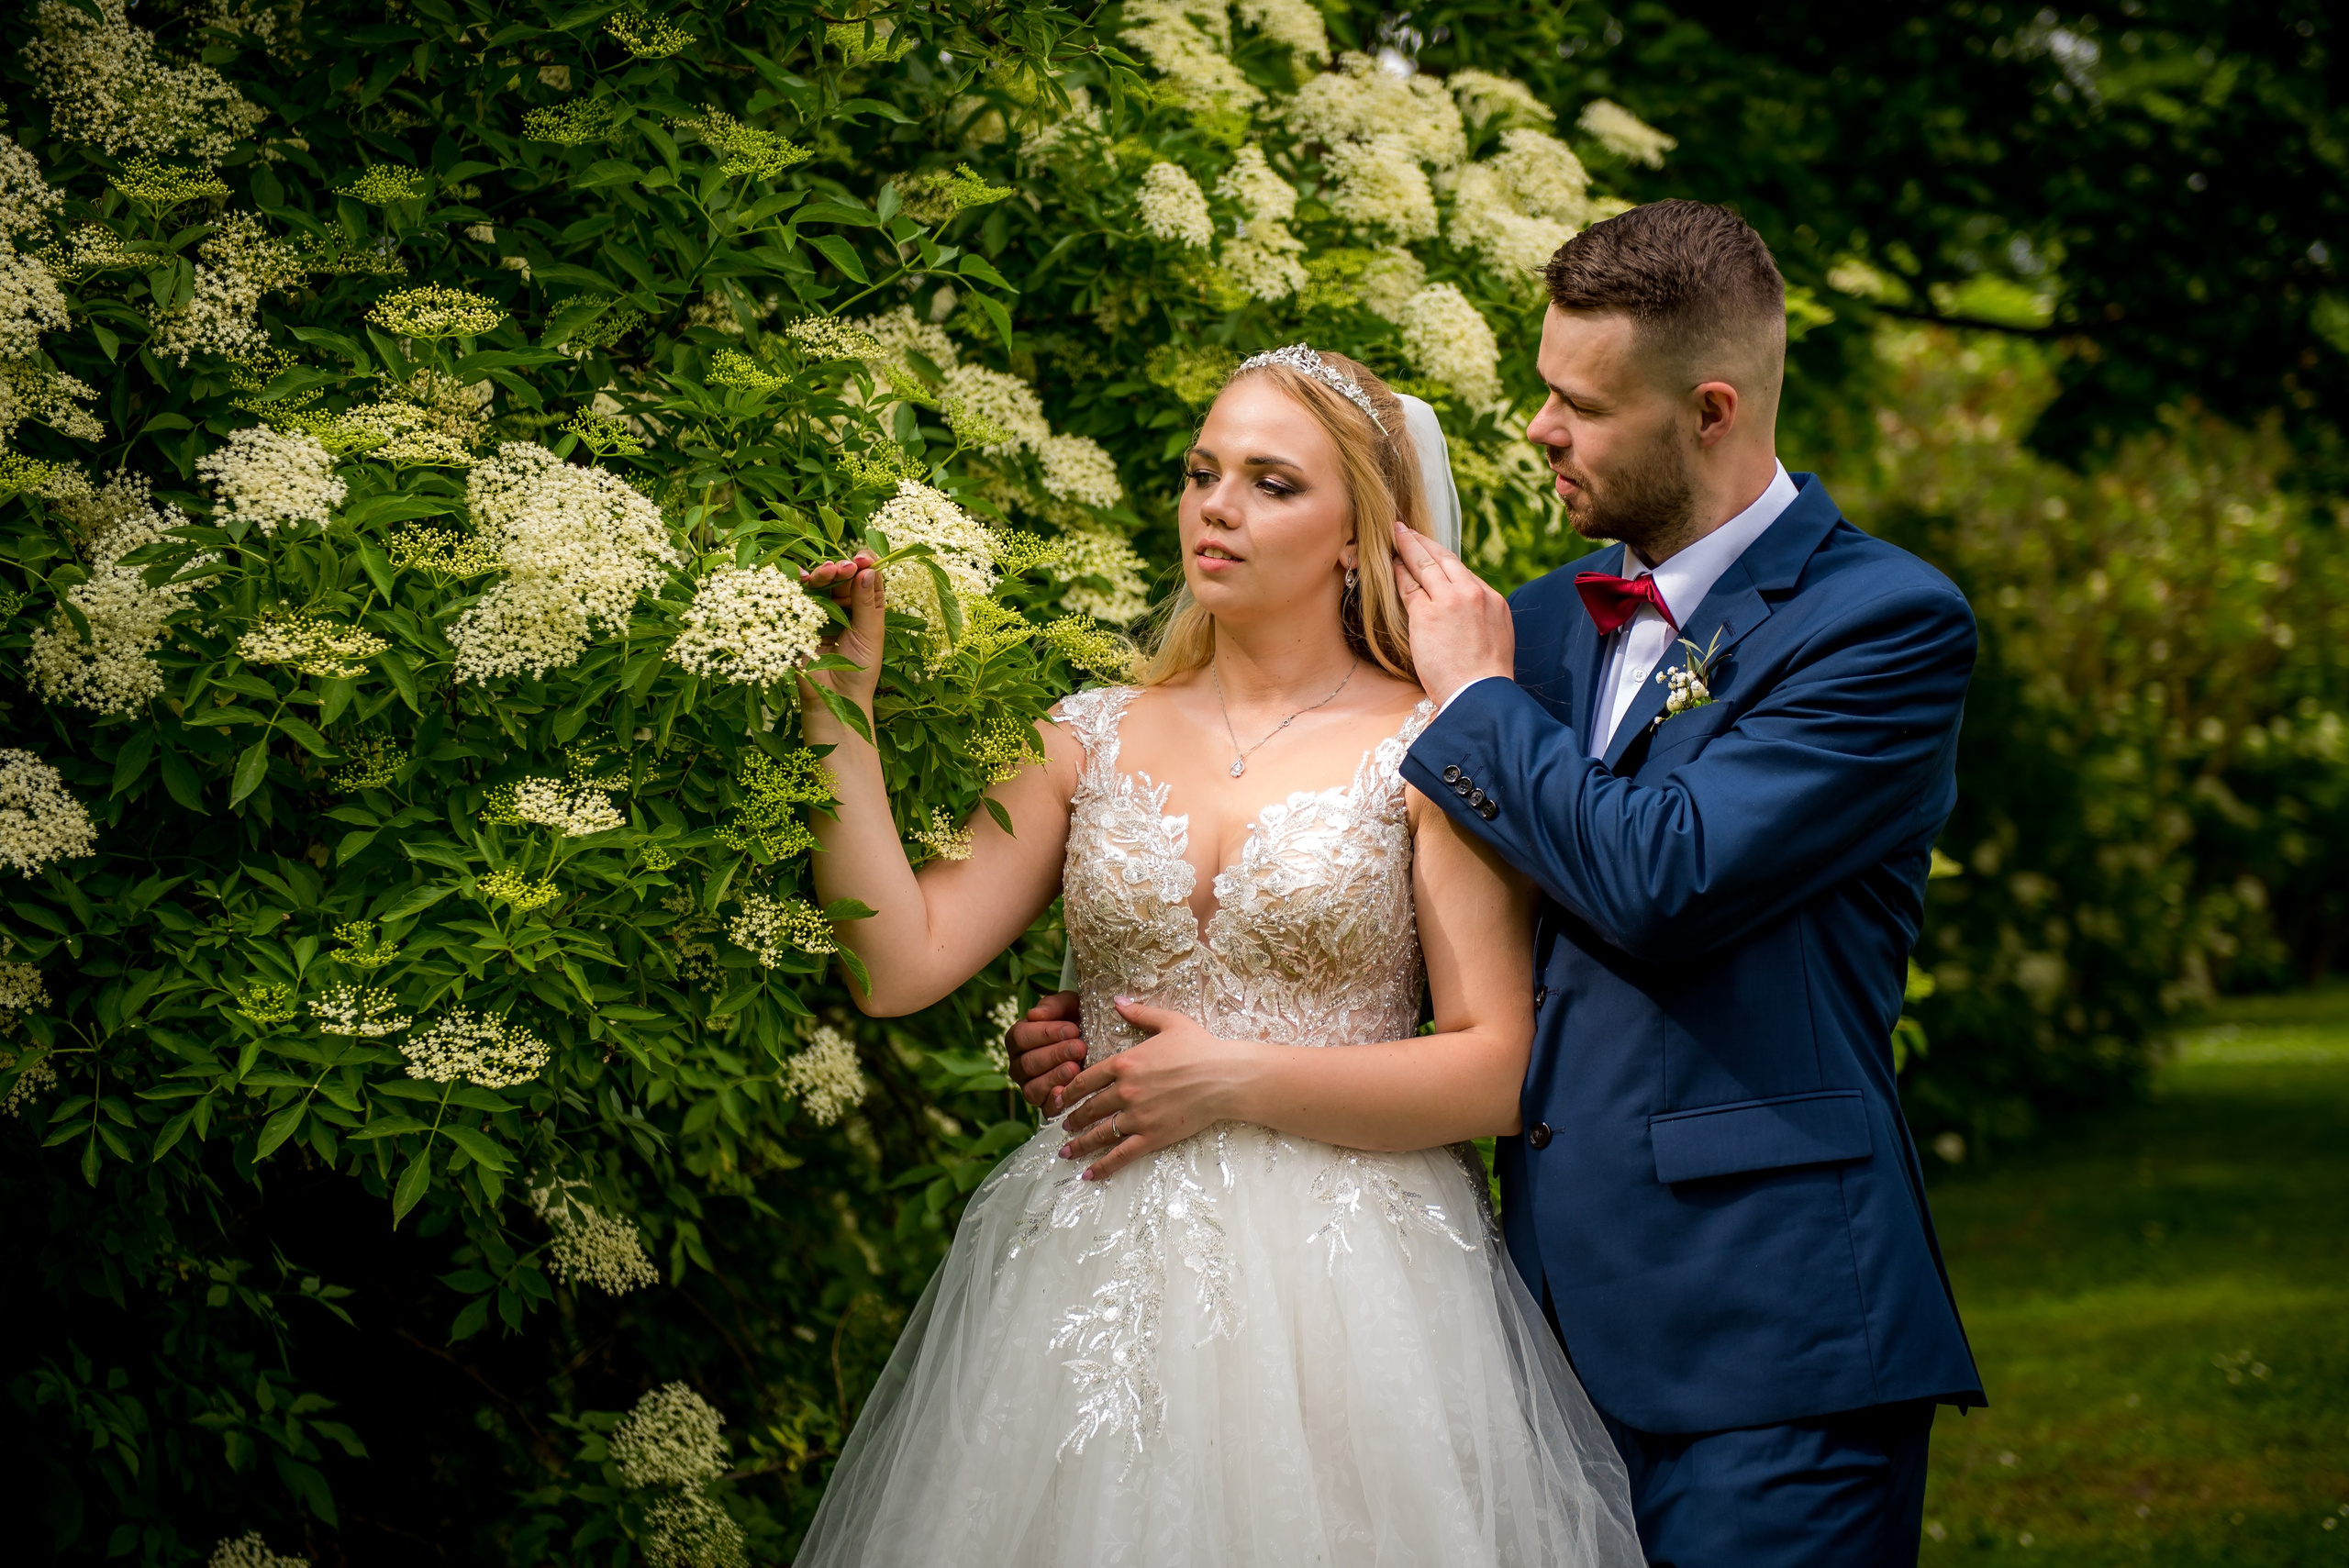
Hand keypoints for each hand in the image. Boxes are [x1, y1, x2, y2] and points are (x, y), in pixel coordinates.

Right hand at [797, 549, 884, 713]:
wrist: (835, 698)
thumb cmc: (860, 669)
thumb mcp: (870, 634)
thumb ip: (867, 602)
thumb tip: (868, 570)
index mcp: (865, 607)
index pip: (865, 577)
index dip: (865, 564)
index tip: (864, 559)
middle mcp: (843, 606)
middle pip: (841, 577)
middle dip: (842, 567)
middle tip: (846, 566)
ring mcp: (820, 612)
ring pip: (819, 583)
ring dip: (823, 573)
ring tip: (828, 571)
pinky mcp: (800, 620)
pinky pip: (797, 597)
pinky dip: (798, 584)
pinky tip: (801, 577)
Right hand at [1007, 991, 1085, 1111]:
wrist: (1096, 1041)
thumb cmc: (1076, 1020)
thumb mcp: (1069, 1006)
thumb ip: (1053, 1006)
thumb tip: (1034, 1014)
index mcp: (1018, 1038)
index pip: (1021, 1036)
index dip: (1045, 1034)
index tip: (1072, 1030)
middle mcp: (1018, 1065)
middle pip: (1028, 1063)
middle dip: (1055, 1055)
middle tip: (1079, 1048)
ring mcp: (1029, 1086)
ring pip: (1033, 1087)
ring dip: (1055, 1078)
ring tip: (1076, 1068)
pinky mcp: (1043, 1104)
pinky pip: (1043, 1108)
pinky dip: (1054, 1102)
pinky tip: (1067, 1093)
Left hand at [1056, 998, 1262, 1180]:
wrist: (1224, 1077)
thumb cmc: (1200, 1047)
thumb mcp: (1169, 1022)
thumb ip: (1140, 1013)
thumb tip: (1118, 1000)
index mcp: (1124, 1064)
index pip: (1085, 1080)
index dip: (1068, 1091)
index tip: (1059, 1098)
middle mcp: (1125, 1092)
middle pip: (1089, 1108)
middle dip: (1072, 1118)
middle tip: (1063, 1124)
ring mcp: (1137, 1117)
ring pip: (1099, 1134)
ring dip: (1079, 1143)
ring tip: (1066, 1151)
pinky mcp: (1152, 1137)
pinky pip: (1121, 1155)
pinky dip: (1103, 1167)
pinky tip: (1089, 1174)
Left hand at [1390, 521, 1514, 706]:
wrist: (1480, 693)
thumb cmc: (1484, 678)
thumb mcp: (1495, 639)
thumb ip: (1480, 618)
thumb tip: (1465, 615)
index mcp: (1492, 600)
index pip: (1462, 572)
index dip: (1443, 559)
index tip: (1432, 550)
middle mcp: (1472, 593)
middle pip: (1443, 559)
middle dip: (1423, 541)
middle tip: (1407, 529)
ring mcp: (1449, 601)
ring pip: (1425, 564)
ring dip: (1408, 547)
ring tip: (1395, 535)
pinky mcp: (1427, 613)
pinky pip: (1409, 587)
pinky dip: (1399, 573)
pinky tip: (1391, 562)